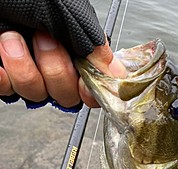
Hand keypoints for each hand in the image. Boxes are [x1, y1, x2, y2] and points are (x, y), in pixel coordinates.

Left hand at [0, 31, 125, 107]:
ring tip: (12, 37)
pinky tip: (1, 54)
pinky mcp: (3, 77)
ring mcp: (27, 73)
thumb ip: (93, 45)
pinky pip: (5, 90)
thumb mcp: (69, 13)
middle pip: (66, 96)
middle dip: (55, 70)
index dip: (90, 90)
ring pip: (35, 94)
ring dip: (24, 66)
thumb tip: (116, 72)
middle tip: (43, 38)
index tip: (85, 82)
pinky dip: (3, 76)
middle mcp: (51, 65)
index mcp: (73, 51)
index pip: (91, 88)